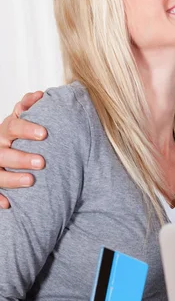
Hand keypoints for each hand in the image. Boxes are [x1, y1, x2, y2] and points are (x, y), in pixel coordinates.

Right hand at [0, 91, 46, 208]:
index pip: (13, 126)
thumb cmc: (18, 135)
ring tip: (31, 181)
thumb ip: (28, 107)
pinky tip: (9, 205)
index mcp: (5, 131)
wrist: (5, 148)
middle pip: (3, 153)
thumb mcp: (21, 120)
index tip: (45, 134)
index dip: (27, 129)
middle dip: (22, 158)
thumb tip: (38, 95)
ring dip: (12, 179)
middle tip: (42, 163)